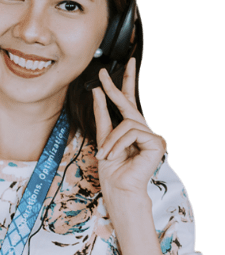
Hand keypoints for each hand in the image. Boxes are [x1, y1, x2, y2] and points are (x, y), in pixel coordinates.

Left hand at [92, 58, 166, 199]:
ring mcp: (152, 135)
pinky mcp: (157, 142)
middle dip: (114, 87)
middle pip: (129, 102)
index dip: (122, 83)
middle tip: (102, 72)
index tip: (115, 68)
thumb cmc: (111, 168)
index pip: (127, 101)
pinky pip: (132, 133)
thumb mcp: (102, 137)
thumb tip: (97, 91)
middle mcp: (143, 128)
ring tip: (106, 154)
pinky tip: (117, 155)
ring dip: (111, 140)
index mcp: (131, 128)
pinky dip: (119, 144)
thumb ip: (102, 115)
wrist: (117, 187)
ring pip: (126, 123)